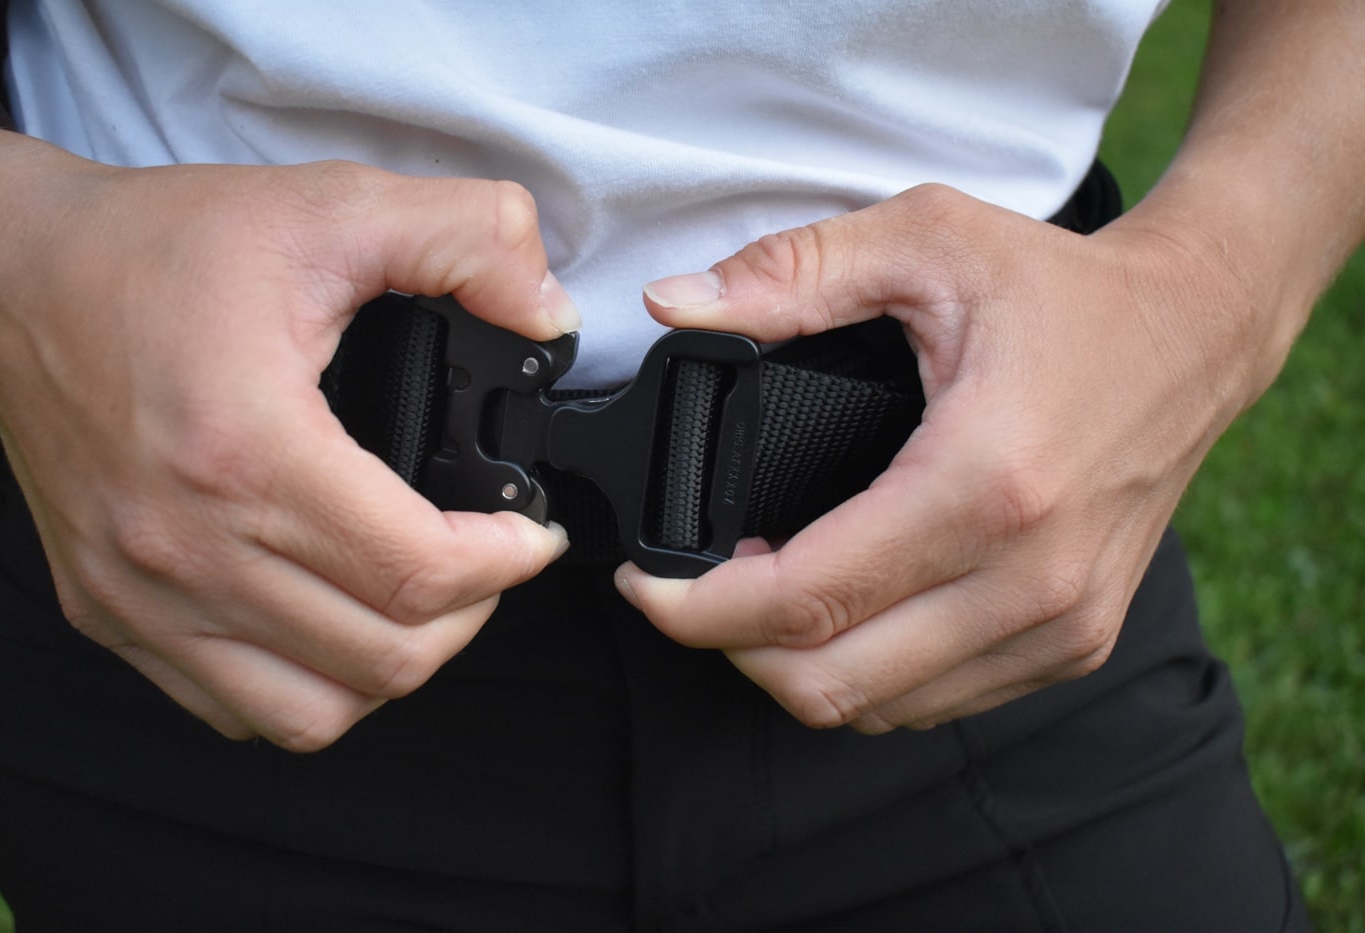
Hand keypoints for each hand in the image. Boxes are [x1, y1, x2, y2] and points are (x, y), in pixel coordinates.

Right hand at [0, 127, 578, 749]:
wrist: (10, 277)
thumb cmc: (155, 248)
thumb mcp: (327, 206)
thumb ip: (464, 238)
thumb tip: (548, 308)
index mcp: (247, 452)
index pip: (416, 573)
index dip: (508, 563)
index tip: (531, 532)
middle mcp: (187, 547)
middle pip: (383, 660)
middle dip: (471, 616)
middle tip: (490, 559)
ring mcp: (141, 595)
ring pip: (315, 712)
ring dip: (395, 666)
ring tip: (421, 598)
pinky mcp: (110, 613)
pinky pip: (235, 708)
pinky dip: (310, 686)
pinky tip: (334, 621)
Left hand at [616, 183, 1260, 731]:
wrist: (1198, 332)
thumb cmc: (1066, 291)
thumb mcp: (925, 241)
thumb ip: (790, 273)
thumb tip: (674, 304)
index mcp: (985, 483)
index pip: (804, 599)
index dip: (695, 610)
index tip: (643, 582)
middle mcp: (1030, 578)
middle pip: (828, 681)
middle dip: (730, 646)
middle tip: (690, 589)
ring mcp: (1060, 624)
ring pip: (877, 706)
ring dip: (793, 666)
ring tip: (754, 597)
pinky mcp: (1073, 642)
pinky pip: (935, 702)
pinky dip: (864, 675)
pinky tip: (839, 613)